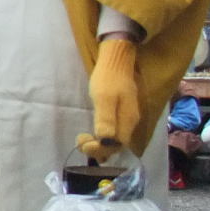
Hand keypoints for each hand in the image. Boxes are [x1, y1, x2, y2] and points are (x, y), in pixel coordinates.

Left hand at [76, 35, 142, 161]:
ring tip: (82, 140)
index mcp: (127, 120)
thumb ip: (106, 119)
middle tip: (79, 142)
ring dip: (99, 145)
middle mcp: (129, 122)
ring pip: (115, 141)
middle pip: (117, 146)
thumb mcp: (104, 97)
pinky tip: (92, 136)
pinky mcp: (121, 113)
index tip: (83, 144)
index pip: (117, 146)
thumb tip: (106, 141)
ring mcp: (126, 118)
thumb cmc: (108, 78)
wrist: (116, 61)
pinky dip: (102, 138)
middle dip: (98, 149)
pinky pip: (114, 133)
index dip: (100, 150)